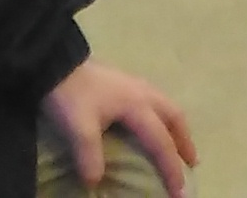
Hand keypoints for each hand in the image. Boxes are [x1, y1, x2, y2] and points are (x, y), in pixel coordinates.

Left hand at [41, 59, 195, 197]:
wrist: (54, 61)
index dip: (172, 169)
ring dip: (176, 126)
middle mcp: (143, 93)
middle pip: (174, 117)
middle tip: (192, 163)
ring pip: (167, 105)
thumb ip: (90, 156)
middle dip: (185, 141)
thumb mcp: (79, 127)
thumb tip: (96, 183)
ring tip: (178, 143)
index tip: (180, 192)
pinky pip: (155, 100)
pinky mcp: (123, 80)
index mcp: (137, 105)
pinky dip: (163, 115)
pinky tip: (152, 121)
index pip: (161, 142)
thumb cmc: (70, 94)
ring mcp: (134, 83)